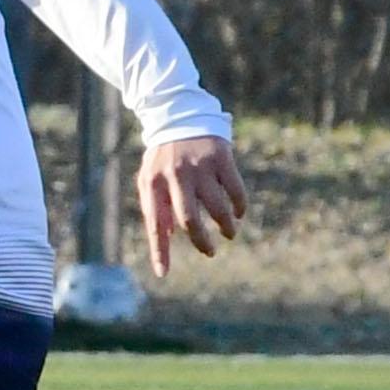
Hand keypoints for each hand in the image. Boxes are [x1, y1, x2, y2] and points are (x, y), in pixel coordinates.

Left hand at [137, 134, 248, 277]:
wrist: (179, 115)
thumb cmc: (162, 158)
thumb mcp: (150, 179)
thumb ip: (154, 208)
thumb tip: (166, 239)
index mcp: (153, 183)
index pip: (155, 224)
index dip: (159, 251)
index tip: (163, 274)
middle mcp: (175, 175)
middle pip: (189, 220)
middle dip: (202, 241)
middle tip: (210, 251)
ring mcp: (199, 165)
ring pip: (216, 207)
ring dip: (226, 226)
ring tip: (229, 233)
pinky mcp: (220, 157)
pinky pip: (234, 189)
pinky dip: (239, 206)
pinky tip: (239, 213)